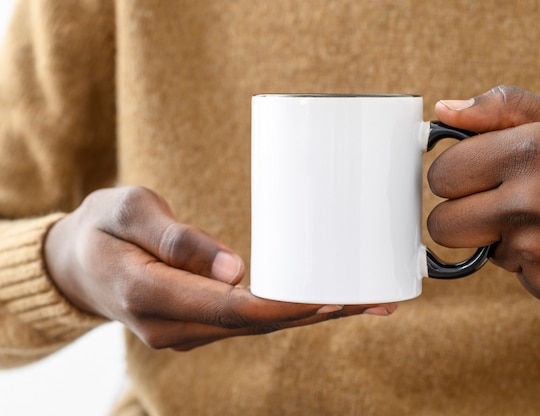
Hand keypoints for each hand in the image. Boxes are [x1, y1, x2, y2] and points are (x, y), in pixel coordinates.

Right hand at [44, 186, 395, 350]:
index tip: (332, 299)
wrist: (76, 263)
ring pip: (257, 328)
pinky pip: (247, 323)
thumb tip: (236, 269)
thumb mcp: (129, 211)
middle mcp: (170, 326)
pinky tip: (321, 303)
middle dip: (316, 313)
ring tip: (363, 301)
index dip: (285, 307)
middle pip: (256, 324)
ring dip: (310, 315)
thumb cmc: (102, 227)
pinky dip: (287, 313)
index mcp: (150, 295)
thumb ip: (178, 239)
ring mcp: (183, 332)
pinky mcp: (195, 325)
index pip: (231, 309)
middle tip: (373, 299)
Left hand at [428, 85, 539, 308]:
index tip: (470, 175)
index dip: (453, 176)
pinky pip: (515, 274)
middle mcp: (526, 203)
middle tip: (492, 203)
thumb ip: (502, 109)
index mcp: (526, 152)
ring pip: (480, 250)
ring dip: (502, 237)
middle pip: (441, 224)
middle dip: (460, 214)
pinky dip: (533, 263)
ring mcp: (537, 249)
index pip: (441, 175)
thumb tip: (444, 110)